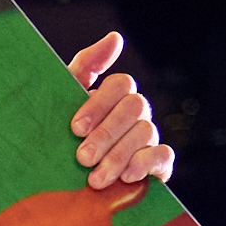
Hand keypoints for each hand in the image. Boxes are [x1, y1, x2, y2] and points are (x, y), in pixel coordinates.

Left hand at [67, 33, 173, 199]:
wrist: (63, 187)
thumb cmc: (62, 138)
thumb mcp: (64, 101)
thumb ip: (86, 67)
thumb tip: (116, 38)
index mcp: (115, 96)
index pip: (121, 84)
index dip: (98, 105)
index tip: (75, 129)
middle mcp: (135, 113)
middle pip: (135, 107)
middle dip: (106, 133)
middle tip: (82, 157)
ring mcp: (148, 137)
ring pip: (146, 132)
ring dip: (118, 156)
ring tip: (95, 179)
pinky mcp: (157, 164)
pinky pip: (163, 155)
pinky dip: (145, 164)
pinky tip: (126, 177)